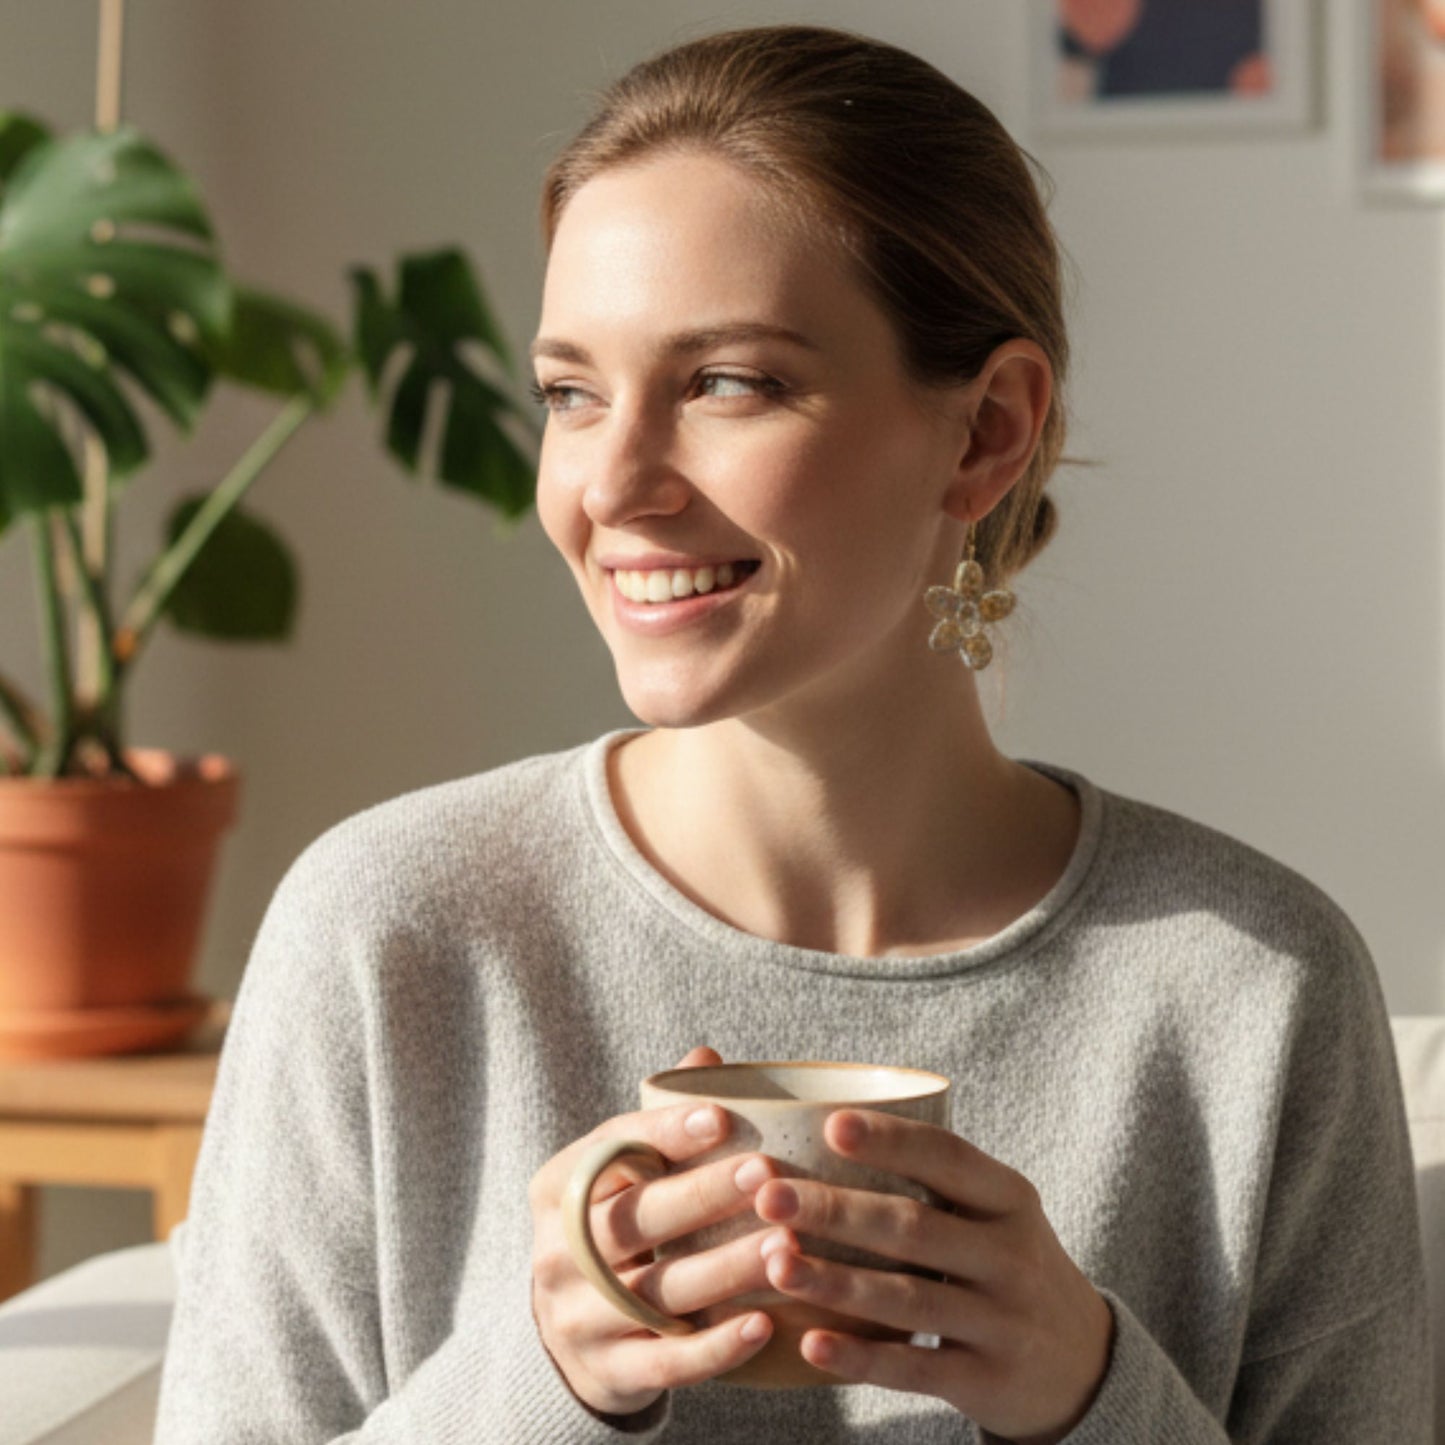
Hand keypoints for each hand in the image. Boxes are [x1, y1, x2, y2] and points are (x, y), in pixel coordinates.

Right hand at [528, 1046, 780, 1418]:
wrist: (570, 1335)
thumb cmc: (617, 1228)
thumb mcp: (621, 1175)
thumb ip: (660, 1121)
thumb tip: (707, 1058)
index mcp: (559, 1188)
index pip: (609, 1151)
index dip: (665, 1133)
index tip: (722, 1117)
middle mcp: (559, 1252)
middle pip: (633, 1219)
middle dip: (701, 1194)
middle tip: (765, 1174)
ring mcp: (578, 1318)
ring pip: (656, 1291)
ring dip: (725, 1269)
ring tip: (785, 1245)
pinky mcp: (607, 1373)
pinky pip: (665, 1363)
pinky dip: (716, 1348)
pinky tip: (765, 1324)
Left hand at [750, 1110, 1113, 1444]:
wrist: (1082, 1362)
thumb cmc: (1004, 1261)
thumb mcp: (994, 1211)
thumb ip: (932, 1175)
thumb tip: (819, 1122)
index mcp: (1008, 1198)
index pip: (948, 1157)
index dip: (890, 1141)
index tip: (829, 1123)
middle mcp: (1010, 1256)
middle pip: (913, 1227)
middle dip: (836, 1210)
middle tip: (768, 1194)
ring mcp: (1001, 1322)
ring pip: (906, 1300)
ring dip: (835, 1282)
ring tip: (774, 1262)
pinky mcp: (986, 1382)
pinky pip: (914, 1368)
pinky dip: (860, 1357)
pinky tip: (810, 1342)